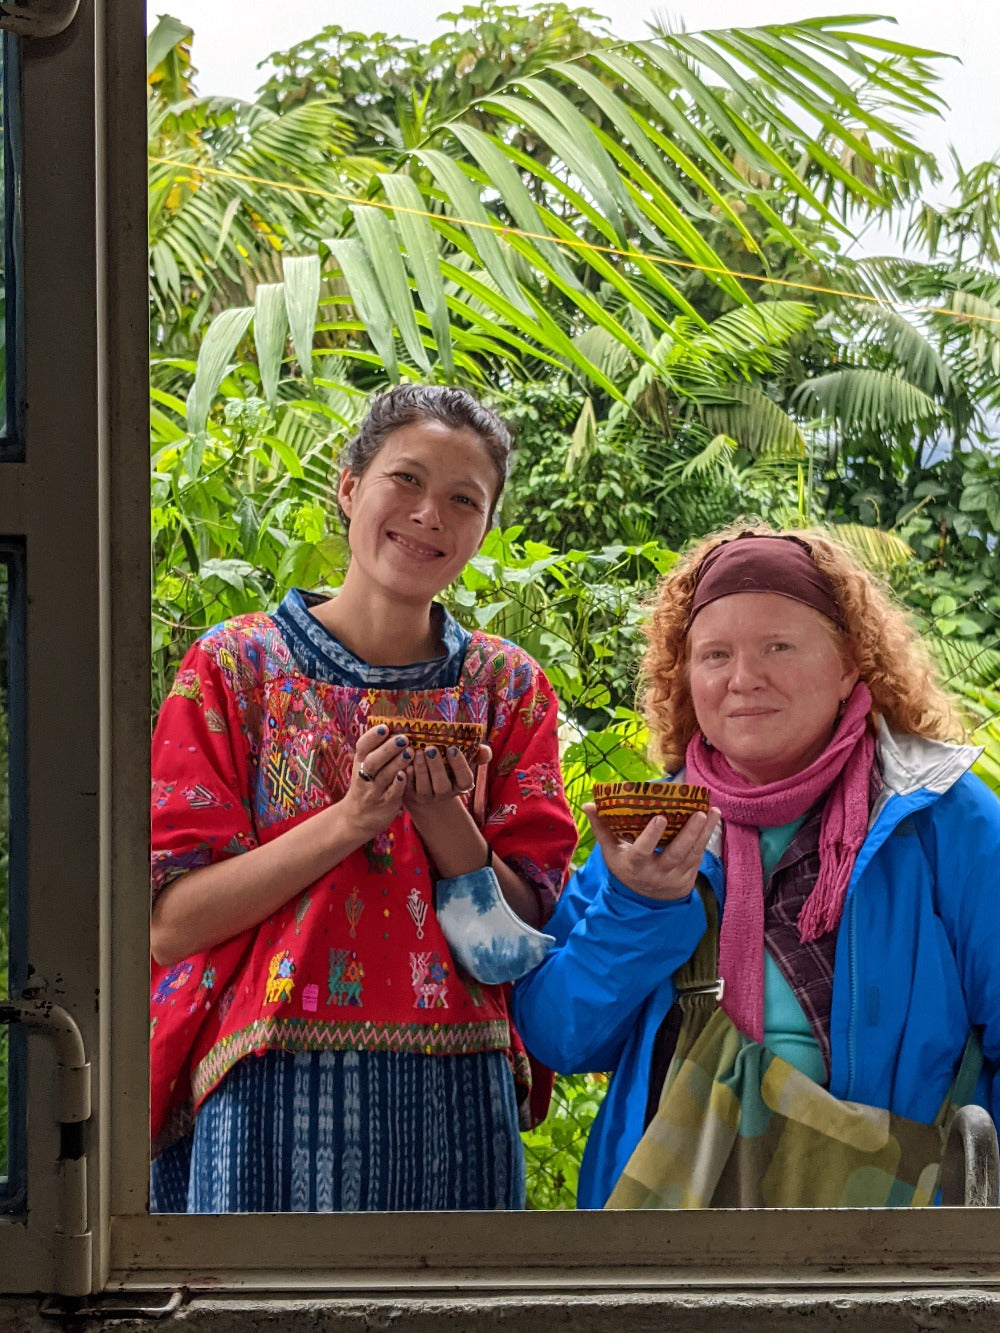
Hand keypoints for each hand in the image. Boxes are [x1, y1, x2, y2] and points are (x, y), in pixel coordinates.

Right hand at [338, 725, 413, 841]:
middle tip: (404, 738)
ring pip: (384, 776)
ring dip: (397, 763)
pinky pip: (391, 794)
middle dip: (388, 749)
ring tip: (411, 752)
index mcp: (359, 763)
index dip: (372, 736)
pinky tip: (406, 775)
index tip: (385, 727)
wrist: (356, 818)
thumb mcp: (364, 767)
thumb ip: (375, 750)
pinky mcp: (385, 805)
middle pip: (373, 761)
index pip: (362, 747)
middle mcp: (364, 777)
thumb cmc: (366, 786)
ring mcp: (373, 792)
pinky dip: (398, 784)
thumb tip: (392, 726)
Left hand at [403, 743, 491, 811]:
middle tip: (430, 749)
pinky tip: (405, 764)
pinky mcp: (408, 796)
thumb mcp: (466, 763)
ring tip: (416, 752)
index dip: (459, 766)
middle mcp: (444, 794)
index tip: (452, 749)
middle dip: (436, 767)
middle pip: (442, 786)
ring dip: (420, 769)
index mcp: (460, 785)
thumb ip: (479, 755)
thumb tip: (485, 750)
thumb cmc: (450, 771)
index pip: (464, 779)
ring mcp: (425, 797)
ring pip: (423, 787)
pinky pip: (406, 788)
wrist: (428, 796)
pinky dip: (405, 777)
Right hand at [585, 802, 720, 901]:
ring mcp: (675, 876)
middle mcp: (656, 873)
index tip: (660, 817)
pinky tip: (713, 819)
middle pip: (675, 854)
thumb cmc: (626, 867)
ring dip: (704, 832)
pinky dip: (707, 837)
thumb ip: (602, 828)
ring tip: (712, 812)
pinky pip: (699, 855)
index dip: (651, 836)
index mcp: (634, 865)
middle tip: (698, 814)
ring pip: (692, 854)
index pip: (642, 852)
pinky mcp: (689, 875)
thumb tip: (589, 805)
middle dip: (688, 834)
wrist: (646, 899)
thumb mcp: (611, 852)